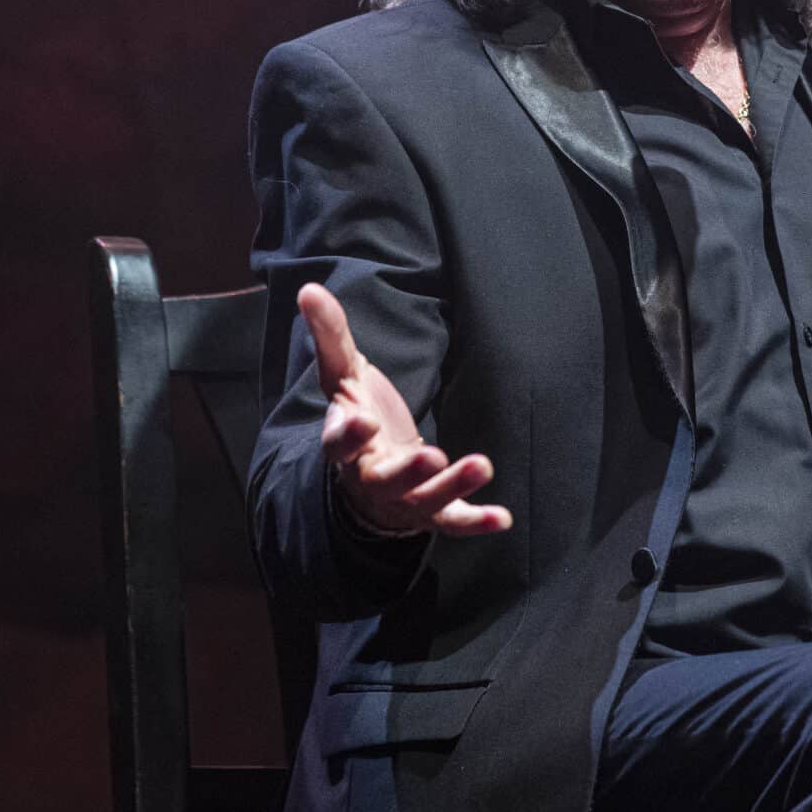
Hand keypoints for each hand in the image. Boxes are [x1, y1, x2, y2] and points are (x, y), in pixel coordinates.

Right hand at [299, 283, 512, 537]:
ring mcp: (401, 500)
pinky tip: (503, 519)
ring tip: (482, 466)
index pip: (337, 444)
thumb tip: (309, 289)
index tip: (359, 421)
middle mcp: (370, 478)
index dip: (346, 435)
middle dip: (407, 470)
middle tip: (430, 457)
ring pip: (424, 500)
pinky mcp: (430, 513)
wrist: (366, 478)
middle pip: (384, 480)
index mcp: (345, 444)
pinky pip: (452, 522)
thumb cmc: (358, 417)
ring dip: (452, 486)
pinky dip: (475, 522)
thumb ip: (331, 336)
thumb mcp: (344, 376)